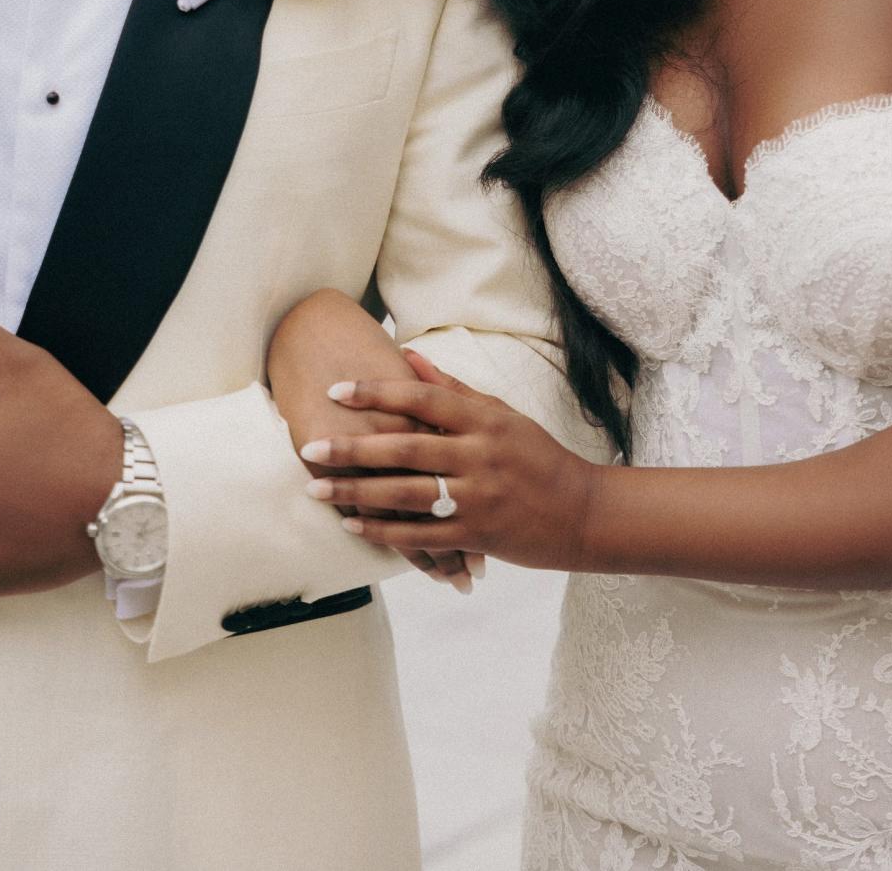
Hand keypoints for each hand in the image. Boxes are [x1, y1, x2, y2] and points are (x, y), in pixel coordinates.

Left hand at [299, 352, 600, 571]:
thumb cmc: (536, 456)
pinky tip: (354, 527)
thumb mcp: (500, 414)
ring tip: (317, 490)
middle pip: (405, 448)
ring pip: (406, 494)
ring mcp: (478, 497)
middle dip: (353, 449)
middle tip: (309, 447)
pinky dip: (385, 533)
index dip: (376, 392)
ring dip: (357, 493)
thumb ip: (450, 389)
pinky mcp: (477, 535)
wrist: (582, 512)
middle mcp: (479, 455)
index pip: (421, 399)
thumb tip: (406, 356)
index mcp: (483, 420)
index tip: (336, 390)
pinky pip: (421, 536)